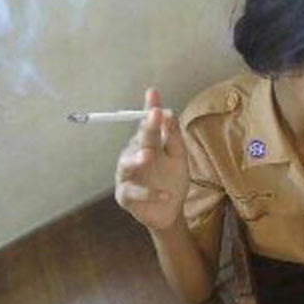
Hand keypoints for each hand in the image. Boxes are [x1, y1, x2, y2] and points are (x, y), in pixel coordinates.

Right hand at [114, 88, 188, 230]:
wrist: (170, 211)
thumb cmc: (172, 179)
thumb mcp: (178, 157)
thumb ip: (174, 136)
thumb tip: (169, 113)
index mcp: (147, 142)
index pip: (147, 122)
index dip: (149, 107)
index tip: (153, 92)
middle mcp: (133, 154)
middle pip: (139, 139)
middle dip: (146, 127)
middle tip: (154, 115)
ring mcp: (126, 174)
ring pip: (127, 164)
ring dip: (136, 160)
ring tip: (147, 156)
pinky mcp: (125, 195)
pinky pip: (135, 192)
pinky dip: (150, 193)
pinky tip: (166, 195)